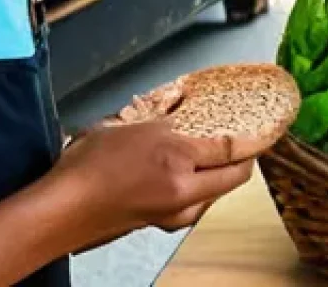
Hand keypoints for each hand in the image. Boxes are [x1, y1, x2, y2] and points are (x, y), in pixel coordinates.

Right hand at [53, 119, 253, 246]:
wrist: (65, 208)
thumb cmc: (87, 166)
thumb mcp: (128, 125)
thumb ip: (159, 116)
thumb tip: (179, 105)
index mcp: (176, 158)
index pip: (231, 147)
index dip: (253, 135)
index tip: (263, 125)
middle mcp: (184, 190)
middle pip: (236, 176)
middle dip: (247, 157)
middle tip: (249, 139)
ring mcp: (176, 212)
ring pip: (218, 192)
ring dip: (225, 173)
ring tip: (217, 152)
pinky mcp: (165, 223)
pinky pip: (198, 204)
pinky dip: (204, 187)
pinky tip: (190, 173)